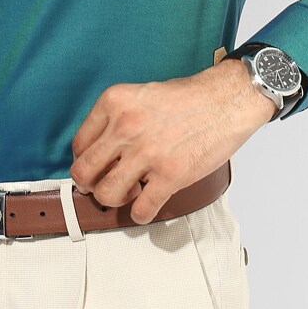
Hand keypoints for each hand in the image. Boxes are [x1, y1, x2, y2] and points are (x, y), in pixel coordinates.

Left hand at [70, 56, 274, 223]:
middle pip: (84, 172)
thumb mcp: (142, 94)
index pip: (79, 144)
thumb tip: (103, 149)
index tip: (95, 166)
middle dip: (91, 185)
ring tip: (130, 192)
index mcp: (115, 102)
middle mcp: (125, 127)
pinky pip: (141, 209)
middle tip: (102, 185)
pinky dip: (141, 214)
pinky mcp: (170, 175)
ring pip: (107, 194)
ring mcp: (147, 153)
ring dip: (116, 200)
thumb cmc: (192, 97)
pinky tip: (146, 206)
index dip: (85, 160)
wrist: (228, 100)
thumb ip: (119, 117)